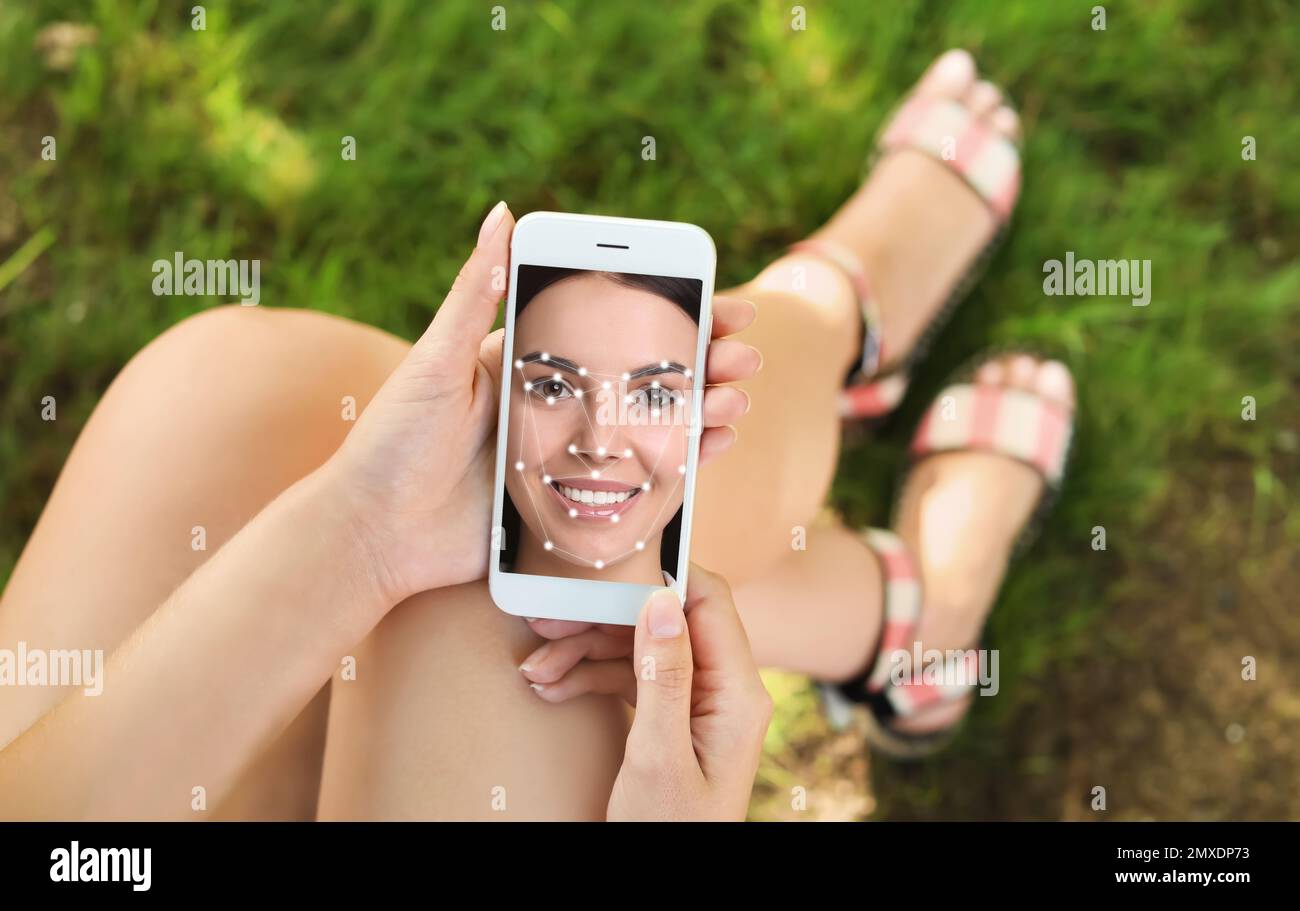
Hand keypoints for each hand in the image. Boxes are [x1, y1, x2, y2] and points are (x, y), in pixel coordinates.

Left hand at [325, 201, 762, 603]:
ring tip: (735, 403)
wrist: (372, 536)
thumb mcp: (436, 362)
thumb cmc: (393, 442)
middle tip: (744, 360)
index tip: (718, 301)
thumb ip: (475, 294)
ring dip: (700, 411)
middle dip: (702, 363)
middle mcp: (554, 405)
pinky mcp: (567, 506)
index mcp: (527, 362)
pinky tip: (711, 450)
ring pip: (650, 426)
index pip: (612, 326)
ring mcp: (565, 458)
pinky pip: (636, 481)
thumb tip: (502, 212)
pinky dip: (679, 464)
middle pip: (644, 376)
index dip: (670, 313)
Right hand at [519, 565, 771, 820]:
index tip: (608, 569)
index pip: (709, 603)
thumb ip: (664, 675)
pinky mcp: (675, 718)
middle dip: (604, 620)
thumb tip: (663, 600)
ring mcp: (700, 704)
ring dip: (586, 653)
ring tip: (536, 667)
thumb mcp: (659, 755)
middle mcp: (725, 690)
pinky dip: (591, 678)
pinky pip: (633, 679)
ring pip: (641, 650)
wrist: (668, 885)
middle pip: (665, 623)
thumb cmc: (669, 831)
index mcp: (738, 693)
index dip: (661, 577)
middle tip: (549, 621)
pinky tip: (551, 685)